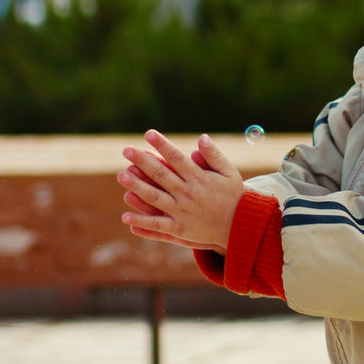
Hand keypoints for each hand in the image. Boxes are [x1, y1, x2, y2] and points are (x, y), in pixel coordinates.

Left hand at [119, 130, 242, 251]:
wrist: (241, 227)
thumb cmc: (234, 196)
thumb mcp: (229, 173)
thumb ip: (214, 156)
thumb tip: (201, 137)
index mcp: (199, 179)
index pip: (176, 158)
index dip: (162, 145)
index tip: (149, 133)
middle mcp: (188, 194)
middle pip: (161, 175)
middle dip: (143, 161)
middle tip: (127, 150)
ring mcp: (182, 213)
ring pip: (155, 198)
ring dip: (137, 187)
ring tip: (122, 175)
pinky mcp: (180, 229)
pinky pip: (158, 226)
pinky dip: (142, 222)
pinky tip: (126, 217)